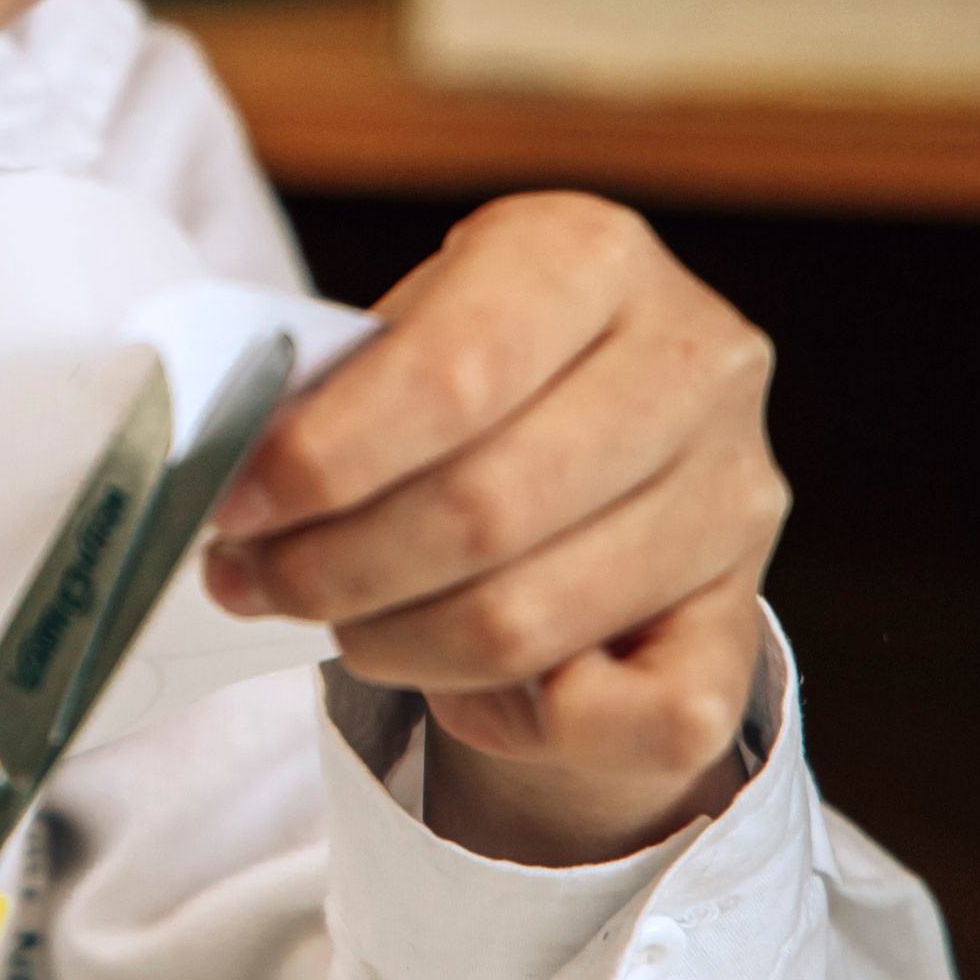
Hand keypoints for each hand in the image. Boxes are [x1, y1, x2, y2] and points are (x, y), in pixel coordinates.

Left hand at [205, 194, 785, 866]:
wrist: (605, 444)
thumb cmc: (474, 379)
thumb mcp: (412, 328)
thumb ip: (339, 388)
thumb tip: (238, 480)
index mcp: (592, 255)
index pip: (453, 371)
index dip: (326, 455)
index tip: (236, 504)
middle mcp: (692, 362)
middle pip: (484, 510)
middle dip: (333, 566)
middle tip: (249, 579)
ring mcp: (734, 496)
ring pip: (528, 623)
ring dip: (392, 643)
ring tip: (328, 620)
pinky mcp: (743, 617)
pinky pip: (639, 718)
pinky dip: (524, 723)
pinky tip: (460, 690)